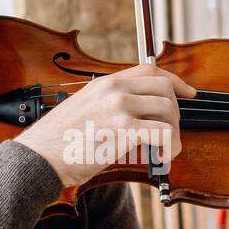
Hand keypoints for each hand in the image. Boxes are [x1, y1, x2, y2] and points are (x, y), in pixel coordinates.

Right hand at [16, 64, 196, 187]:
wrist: (40, 158)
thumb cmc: (60, 143)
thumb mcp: (85, 111)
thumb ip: (111, 107)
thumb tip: (140, 118)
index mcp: (105, 83)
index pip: (150, 69)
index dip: (175, 81)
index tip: (188, 93)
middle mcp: (114, 89)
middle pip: (164, 88)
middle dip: (175, 114)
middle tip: (171, 134)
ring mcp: (119, 106)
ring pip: (168, 110)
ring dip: (174, 133)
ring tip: (165, 150)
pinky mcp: (123, 128)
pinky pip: (163, 133)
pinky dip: (170, 147)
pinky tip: (162, 158)